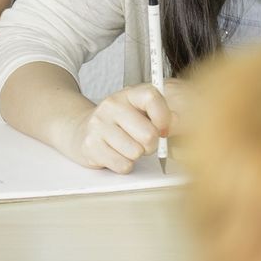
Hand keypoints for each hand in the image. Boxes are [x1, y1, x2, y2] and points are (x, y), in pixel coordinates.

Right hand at [61, 82, 183, 173]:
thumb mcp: (140, 112)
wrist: (81, 130)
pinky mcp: (91, 146)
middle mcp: (111, 106)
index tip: (164, 128)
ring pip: (135, 152)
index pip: (152, 97)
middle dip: (151, 145)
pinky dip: (123, 165)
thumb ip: (163, 116)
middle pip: (148, 134)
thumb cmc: (119, 124)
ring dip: (135, 155)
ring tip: (126, 147)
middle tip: (141, 142)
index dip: (164, 117)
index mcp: (128, 94)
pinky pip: (122, 164)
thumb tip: (179, 123)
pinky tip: (115, 154)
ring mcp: (98, 125)